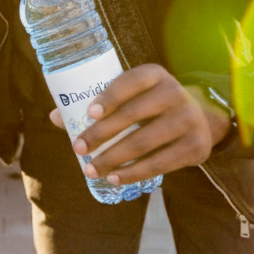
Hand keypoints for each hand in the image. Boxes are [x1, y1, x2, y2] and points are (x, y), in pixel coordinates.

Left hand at [49, 65, 231, 185]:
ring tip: (90, 169)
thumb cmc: (150, 105)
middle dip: (101, 134)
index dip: (111, 96)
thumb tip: (54, 116)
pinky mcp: (196, 146)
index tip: (90, 113)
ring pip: (144, 143)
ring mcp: (188, 120)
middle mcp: (175, 93)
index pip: (131, 81)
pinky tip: (114, 178)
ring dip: (113, 158)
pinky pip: (160, 163)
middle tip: (78, 148)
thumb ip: (97, 103)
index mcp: (155, 75)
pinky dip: (133, 173)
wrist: (200, 118)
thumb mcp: (131, 96)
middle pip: (133, 115)